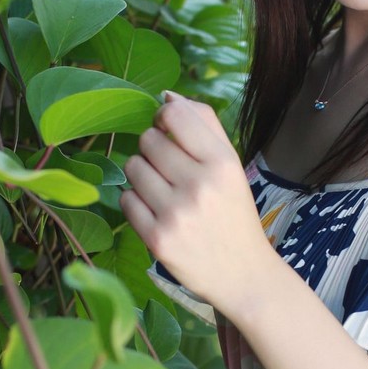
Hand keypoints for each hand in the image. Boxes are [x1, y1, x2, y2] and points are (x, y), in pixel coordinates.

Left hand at [120, 92, 277, 313]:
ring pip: (132, 167)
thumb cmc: (233, 211)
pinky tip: (155, 210)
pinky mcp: (157, 239)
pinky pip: (125, 200)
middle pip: (148, 140)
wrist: (242, 273)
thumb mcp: (230, 165)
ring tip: (161, 189)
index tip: (167, 129)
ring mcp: (177, 213)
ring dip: (141, 174)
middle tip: (168, 168)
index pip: (175, 115)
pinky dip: (135, 201)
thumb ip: (204, 125)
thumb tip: (167, 95)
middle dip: (152, 148)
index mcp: (222, 162)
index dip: (163, 116)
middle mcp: (200, 185)